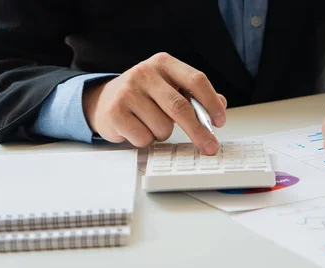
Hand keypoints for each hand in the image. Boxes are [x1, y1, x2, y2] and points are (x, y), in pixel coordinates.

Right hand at [83, 52, 226, 153]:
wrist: (104, 100)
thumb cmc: (145, 96)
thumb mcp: (170, 88)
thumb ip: (196, 95)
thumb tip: (220, 104)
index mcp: (164, 63)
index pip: (196, 80)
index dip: (211, 103)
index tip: (220, 121)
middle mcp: (145, 73)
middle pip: (180, 107)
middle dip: (199, 131)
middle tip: (210, 146)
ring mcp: (127, 92)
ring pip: (163, 127)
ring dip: (163, 134)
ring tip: (152, 124)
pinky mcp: (115, 112)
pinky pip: (144, 138)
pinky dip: (147, 140)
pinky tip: (138, 128)